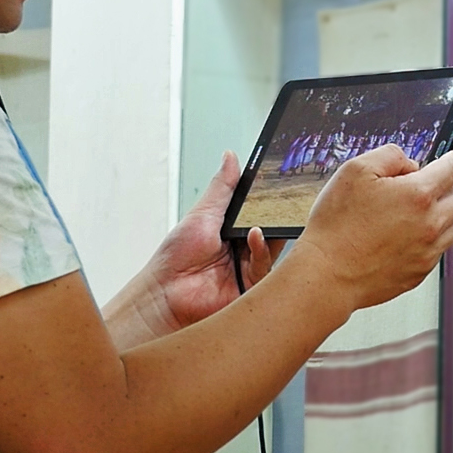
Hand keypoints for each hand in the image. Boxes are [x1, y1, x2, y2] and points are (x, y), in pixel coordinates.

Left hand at [145, 151, 284, 329]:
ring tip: (262, 219)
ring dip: (270, 231)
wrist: (165, 295)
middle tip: (287, 196)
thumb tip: (230, 157)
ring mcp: (251, 270)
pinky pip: (268, 267)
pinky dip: (262, 250)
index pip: (261, 211)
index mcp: (234, 232)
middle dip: (278, 214)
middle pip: (273, 229)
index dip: (271, 198)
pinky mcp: (254, 289)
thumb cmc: (176, 257)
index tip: (283, 178)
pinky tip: (254, 237)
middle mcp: (245, 250)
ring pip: (275, 247)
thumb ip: (223, 188)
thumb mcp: (202, 214)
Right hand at [298, 142, 452, 317]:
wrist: (327, 273)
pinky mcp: (419, 272)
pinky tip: (402, 236)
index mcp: (418, 194)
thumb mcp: (354, 171)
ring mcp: (427, 251)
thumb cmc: (336, 225)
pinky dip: (428, 238)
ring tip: (410, 213)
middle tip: (426, 184)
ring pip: (452, 226)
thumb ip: (389, 156)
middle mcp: (431, 223)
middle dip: (448, 187)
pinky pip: (437, 250)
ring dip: (441, 214)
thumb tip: (410, 163)